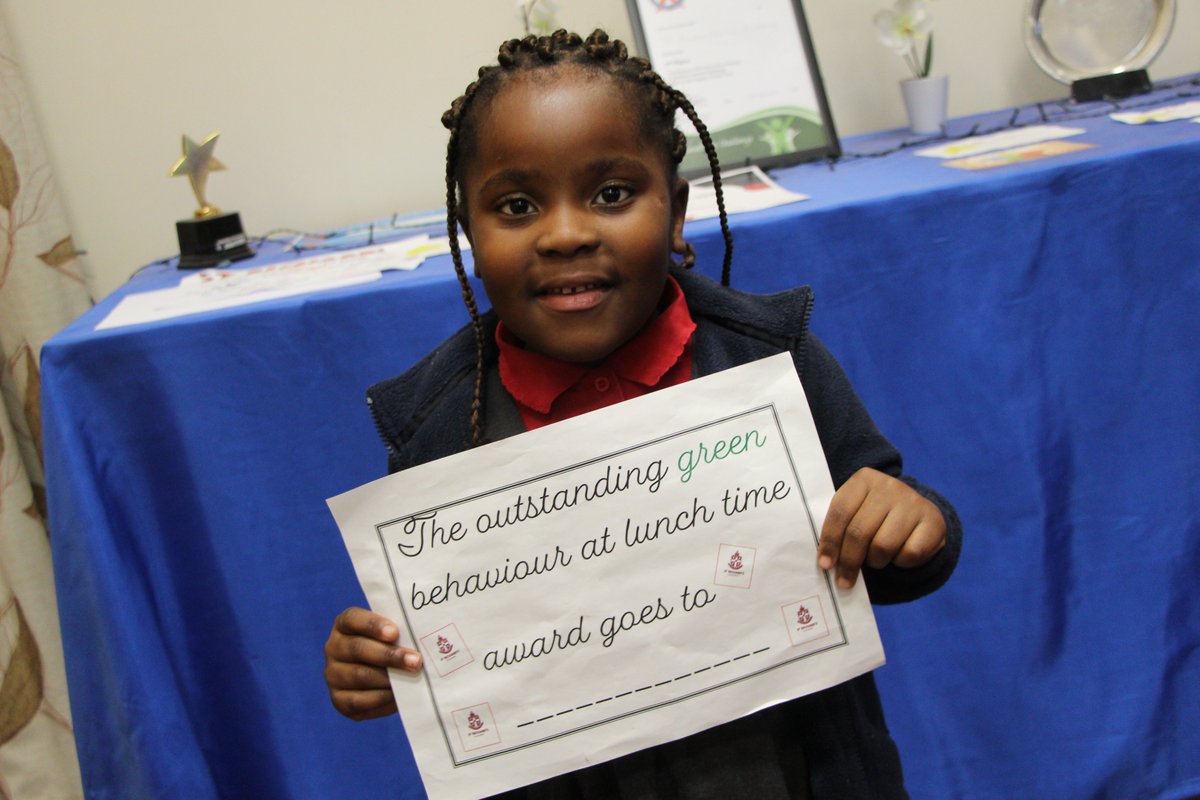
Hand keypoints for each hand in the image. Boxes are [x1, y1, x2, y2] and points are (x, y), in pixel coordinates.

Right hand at [324, 607, 421, 720]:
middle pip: (358, 649)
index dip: (373, 625)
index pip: (353, 619)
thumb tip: (424, 638)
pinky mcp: (338, 699)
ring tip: (411, 678)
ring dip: (388, 678)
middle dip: (389, 655)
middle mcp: (334, 647)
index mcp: (345, 624)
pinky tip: (397, 695)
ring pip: (360, 676)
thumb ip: (402, 632)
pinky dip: (380, 698)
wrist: (383, 678)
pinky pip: (358, 700)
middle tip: (415, 661)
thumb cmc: (393, 647)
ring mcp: (333, 674)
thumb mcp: (394, 635)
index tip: (395, 632)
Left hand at [817, 468, 946, 588]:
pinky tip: (899, 556)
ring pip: (883, 545)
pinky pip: (910, 554)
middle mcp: (889, 486)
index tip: (825, 565)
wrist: (918, 512)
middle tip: (844, 580)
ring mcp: (913, 502)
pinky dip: (901, 563)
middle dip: (849, 561)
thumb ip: (840, 529)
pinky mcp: (933, 521)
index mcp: (864, 479)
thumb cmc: (876, 516)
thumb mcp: (856, 512)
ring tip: (875, 560)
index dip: (830, 541)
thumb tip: (826, 562)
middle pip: (859, 531)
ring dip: (875, 561)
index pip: (840, 511)